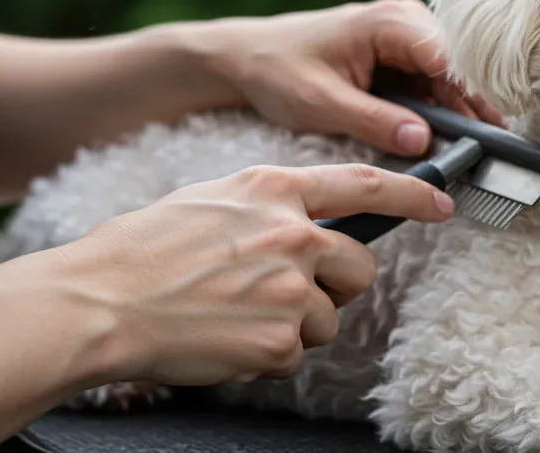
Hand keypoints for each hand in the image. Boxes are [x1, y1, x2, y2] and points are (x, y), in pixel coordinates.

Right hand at [10, 162, 454, 386]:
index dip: (413, 192)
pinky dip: (266, 355)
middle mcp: (292, 234)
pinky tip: (225, 339)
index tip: (441, 201)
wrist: (97, 302)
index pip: (365, 184)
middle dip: (335, 285)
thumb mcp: (210, 201)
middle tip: (285, 293)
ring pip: (328, 317)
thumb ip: (268, 208)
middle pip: (359, 267)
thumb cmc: (141, 251)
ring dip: (293, 325)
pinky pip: (294, 354)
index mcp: (272, 191)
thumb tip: (307, 225)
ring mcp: (289, 288)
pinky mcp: (279, 339)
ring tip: (235, 316)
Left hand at [192, 0, 504, 156]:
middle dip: (472, 111)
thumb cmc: (277, 70)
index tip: (488, 137)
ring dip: (459, 114)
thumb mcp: (322, 103)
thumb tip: (423, 140)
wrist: (246, 58)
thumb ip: (373, 121)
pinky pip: (432, 86)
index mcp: (390, 22)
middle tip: (491, 156)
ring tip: (479, 154)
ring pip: (449, 81)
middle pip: (457, 70)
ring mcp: (407, 38)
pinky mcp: (402, 57)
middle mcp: (407, 21)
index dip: (473, 99)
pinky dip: (441, 112)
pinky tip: (452, 140)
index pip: (450, 60)